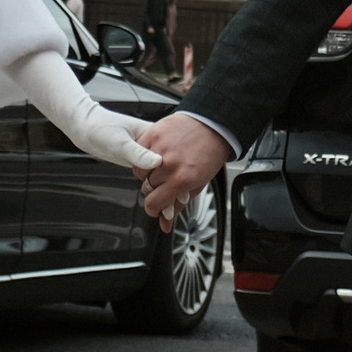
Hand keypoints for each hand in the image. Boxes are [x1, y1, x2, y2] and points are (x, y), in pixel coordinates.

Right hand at [135, 114, 228, 231]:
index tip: (157, 206)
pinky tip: (157, 154)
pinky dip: (144, 155)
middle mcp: (169, 164)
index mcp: (182, 180)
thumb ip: (178, 206)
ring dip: (148, 172)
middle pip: (146, 188)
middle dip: (154, 188)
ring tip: (162, 166)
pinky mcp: (154, 133)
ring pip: (139, 171)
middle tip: (166, 180)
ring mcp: (160, 148)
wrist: (213, 126)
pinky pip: (138, 152)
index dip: (154, 208)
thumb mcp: (197, 186)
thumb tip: (165, 225)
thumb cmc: (209, 155)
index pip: (153, 204)